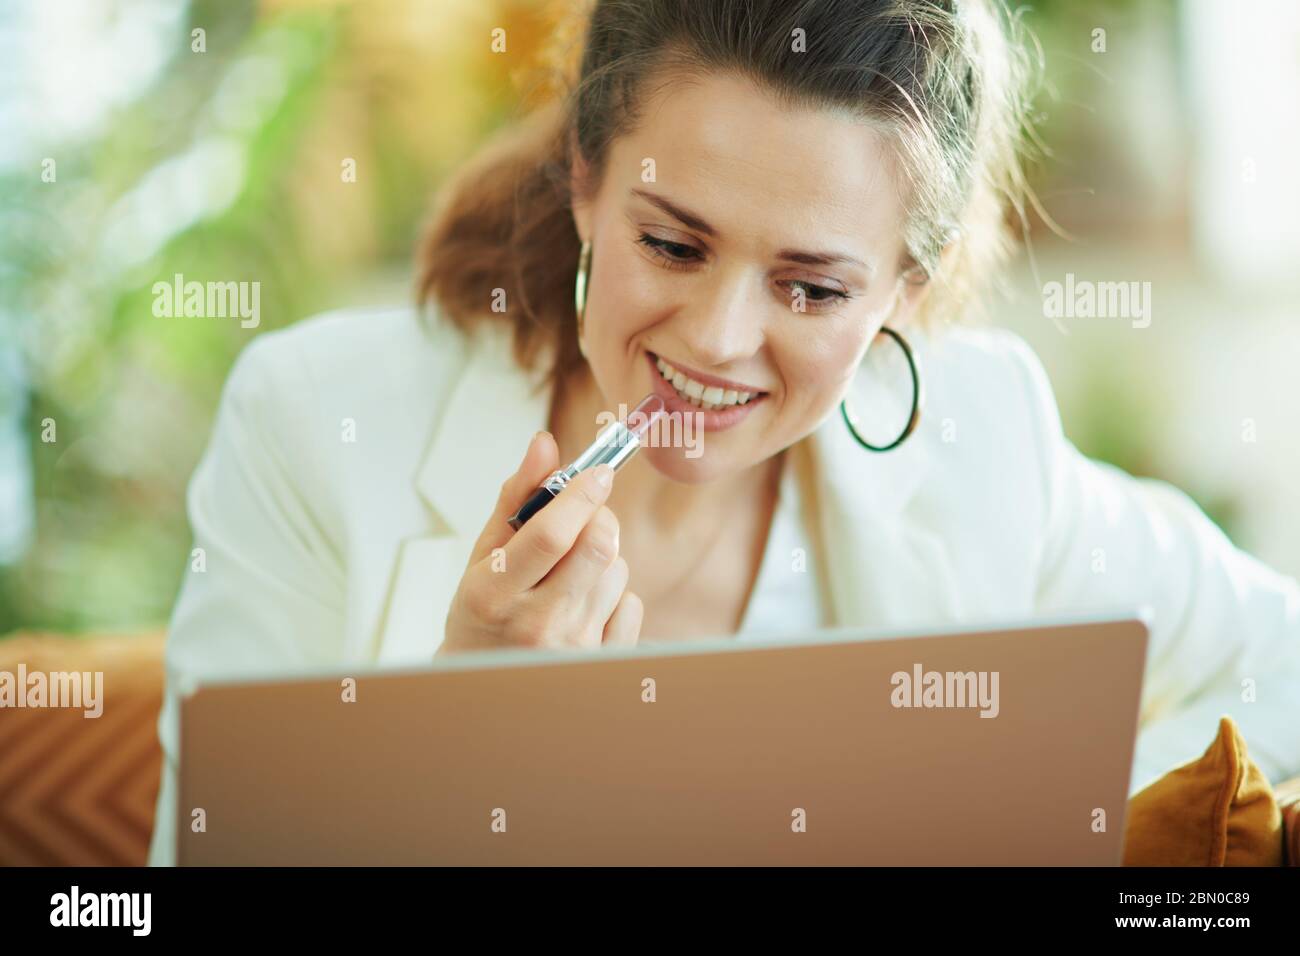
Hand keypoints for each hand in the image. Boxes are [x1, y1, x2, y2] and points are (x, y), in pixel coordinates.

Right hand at [439, 431, 642, 653]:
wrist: (485, 682)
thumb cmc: (483, 609)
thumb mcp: (485, 553)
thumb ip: (517, 495)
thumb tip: (545, 443)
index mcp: (493, 593)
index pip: (550, 535)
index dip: (580, 494)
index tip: (598, 471)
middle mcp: (534, 623)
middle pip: (598, 547)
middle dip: (599, 516)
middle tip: (584, 516)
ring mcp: (571, 648)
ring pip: (617, 570)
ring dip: (602, 558)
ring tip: (570, 573)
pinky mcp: (600, 663)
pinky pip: (632, 603)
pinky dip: (615, 593)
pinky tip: (585, 603)